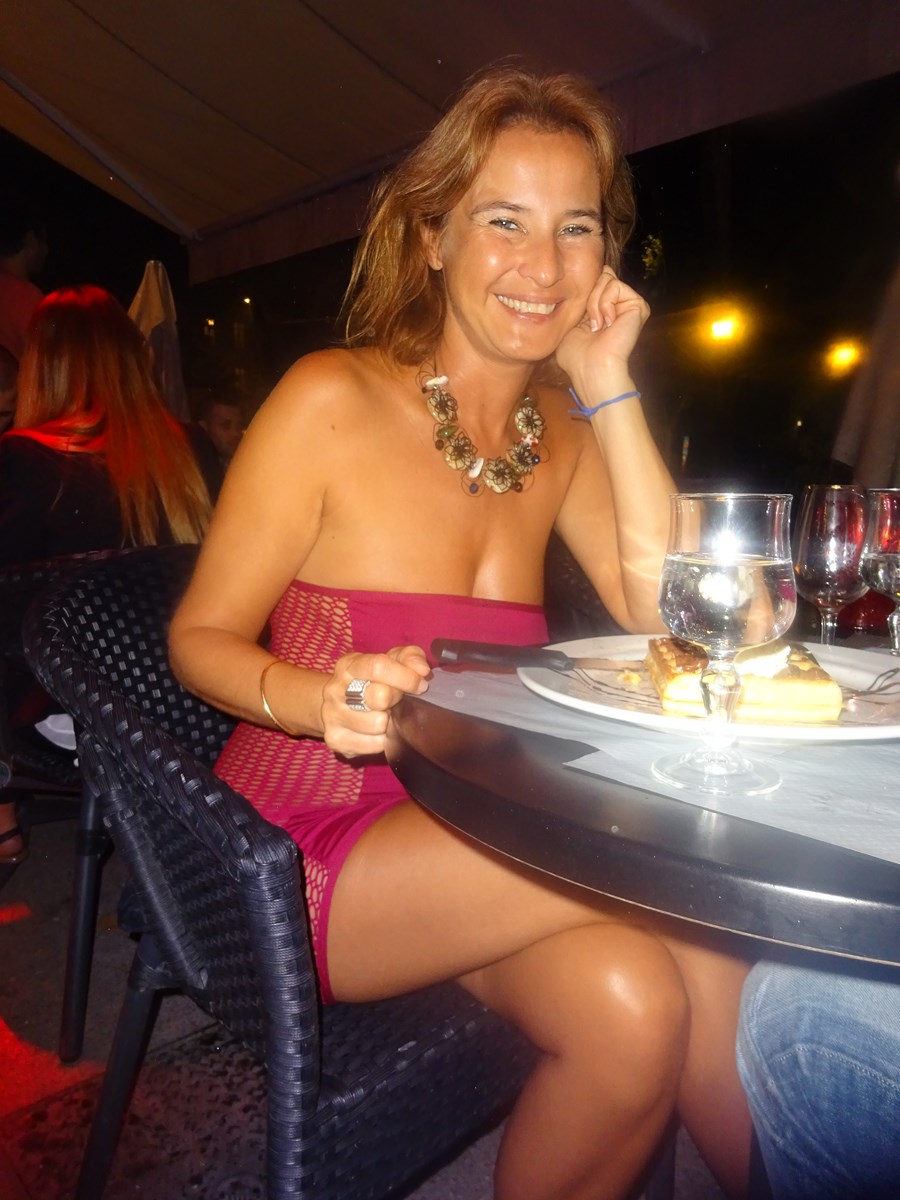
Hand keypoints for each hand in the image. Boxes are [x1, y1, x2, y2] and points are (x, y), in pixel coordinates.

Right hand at [322, 645, 430, 757]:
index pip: (378, 667)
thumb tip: (422, 669)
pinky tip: (379, 731)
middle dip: (397, 701)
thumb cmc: (370, 682)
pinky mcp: (337, 740)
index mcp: (349, 665)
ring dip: (390, 722)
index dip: (405, 677)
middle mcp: (336, 689)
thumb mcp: (388, 661)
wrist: (335, 707)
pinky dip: (384, 740)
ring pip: (378, 724)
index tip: (420, 685)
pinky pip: (375, 745)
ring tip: (386, 716)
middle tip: (398, 701)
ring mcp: (333, 716)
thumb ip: (409, 657)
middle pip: (379, 697)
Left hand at [555, 266, 649, 385]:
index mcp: (603, 309)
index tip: (579, 316)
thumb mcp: (570, 321)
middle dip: (588, 297)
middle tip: (589, 324)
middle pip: (601, 275)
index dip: (583, 289)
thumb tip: (591, 276)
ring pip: (607, 279)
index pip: (596, 280)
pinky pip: (615, 285)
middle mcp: (618, 305)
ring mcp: (629, 305)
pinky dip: (604, 304)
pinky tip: (607, 324)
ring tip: (597, 326)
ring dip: (594, 304)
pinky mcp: (638, 305)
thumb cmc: (576, 355)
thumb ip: (580, 299)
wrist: (590, 368)